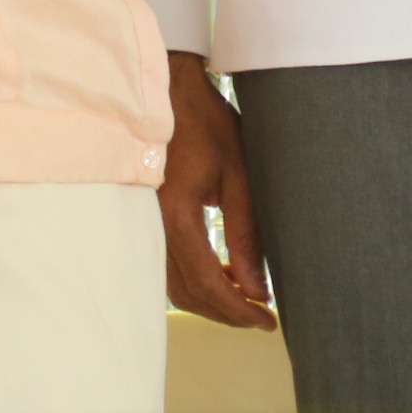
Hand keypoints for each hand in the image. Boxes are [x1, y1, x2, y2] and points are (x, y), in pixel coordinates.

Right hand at [157, 56, 274, 329]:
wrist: (171, 93)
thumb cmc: (207, 125)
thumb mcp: (239, 176)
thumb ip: (245, 235)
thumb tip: (257, 287)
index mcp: (177, 213)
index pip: (207, 281)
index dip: (237, 309)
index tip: (267, 320)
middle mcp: (152, 224)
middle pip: (187, 292)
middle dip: (226, 312)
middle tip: (262, 316)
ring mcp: (144, 222)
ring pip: (174, 284)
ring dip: (210, 298)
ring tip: (246, 294)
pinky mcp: (146, 218)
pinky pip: (167, 265)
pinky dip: (196, 279)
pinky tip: (221, 270)